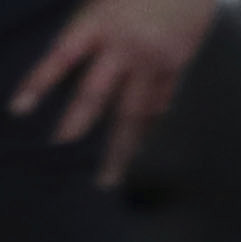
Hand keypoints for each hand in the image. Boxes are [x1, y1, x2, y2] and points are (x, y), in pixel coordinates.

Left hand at [8, 0, 213, 186]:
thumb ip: (89, 30)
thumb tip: (74, 64)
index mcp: (98, 23)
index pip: (62, 58)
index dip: (39, 83)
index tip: (19, 110)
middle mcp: (125, 48)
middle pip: (99, 93)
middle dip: (78, 122)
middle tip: (61, 149)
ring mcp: (154, 62)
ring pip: (134, 111)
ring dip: (121, 146)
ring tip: (109, 175)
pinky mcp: (177, 68)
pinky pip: (159, 100)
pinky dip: (148, 120)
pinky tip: (138, 141)